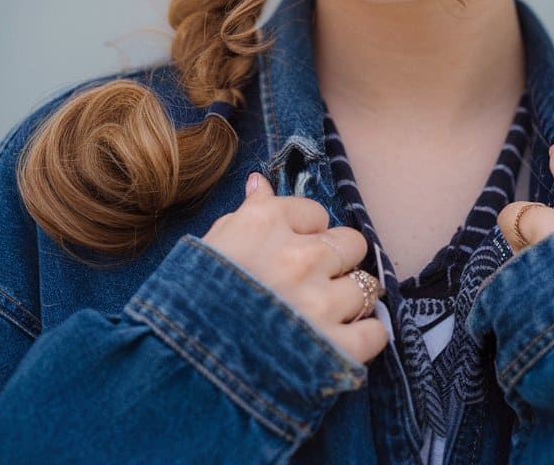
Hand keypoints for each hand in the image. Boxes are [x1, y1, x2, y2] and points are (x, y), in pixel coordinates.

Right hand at [202, 173, 388, 364]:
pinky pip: (375, 334)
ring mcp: (319, 303)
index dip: (308, 233)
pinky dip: (365, 338)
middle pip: (351, 243)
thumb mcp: (212, 246)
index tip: (294, 250)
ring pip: (366, 286)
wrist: (178, 372)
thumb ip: (246, 212)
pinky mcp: (334, 349)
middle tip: (318, 281)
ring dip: (352, 300)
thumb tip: (260, 182)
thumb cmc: (189, 304)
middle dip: (339, 261)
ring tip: (330, 313)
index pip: (316, 213)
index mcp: (266, 225)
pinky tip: (346, 341)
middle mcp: (299, 256)